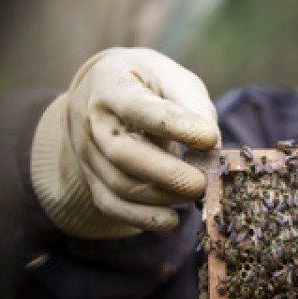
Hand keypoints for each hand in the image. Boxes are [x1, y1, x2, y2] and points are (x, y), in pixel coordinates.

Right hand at [30, 47, 220, 238]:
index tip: (209, 138)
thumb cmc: (149, 84)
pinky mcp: (91, 178)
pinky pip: (112, 205)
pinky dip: (143, 218)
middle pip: (123, 154)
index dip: (174, 125)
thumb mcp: (171, 78)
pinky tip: (171, 220)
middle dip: (168, 173)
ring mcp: (86, 152)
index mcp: (111, 84)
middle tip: (203, 182)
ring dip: (163, 196)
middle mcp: (90, 119)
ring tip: (196, 192)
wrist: (102, 92)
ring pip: (120, 185)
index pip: (138, 107)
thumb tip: (211, 145)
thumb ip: (192, 105)